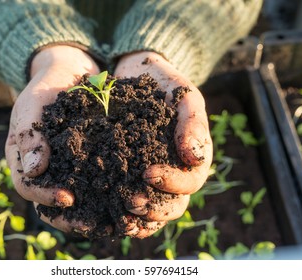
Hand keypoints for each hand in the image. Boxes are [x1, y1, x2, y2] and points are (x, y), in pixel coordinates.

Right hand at [5, 45, 99, 233]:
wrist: (66, 74)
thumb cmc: (44, 88)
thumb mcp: (32, 106)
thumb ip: (29, 136)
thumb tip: (33, 170)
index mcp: (23, 160)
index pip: (28, 187)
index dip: (45, 197)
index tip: (68, 199)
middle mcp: (45, 171)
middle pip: (52, 205)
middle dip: (72, 218)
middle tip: (94, 225)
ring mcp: (67, 169)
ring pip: (77, 200)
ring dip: (95, 214)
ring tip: (117, 222)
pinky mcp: (90, 162)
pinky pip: (98, 182)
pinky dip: (111, 194)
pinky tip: (128, 200)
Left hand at [114, 51, 212, 237]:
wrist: (136, 76)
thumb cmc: (165, 85)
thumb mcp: (184, 95)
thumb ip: (193, 122)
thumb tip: (194, 157)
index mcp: (192, 159)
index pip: (190, 181)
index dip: (173, 183)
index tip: (148, 173)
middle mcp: (175, 175)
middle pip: (173, 206)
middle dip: (154, 209)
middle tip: (131, 202)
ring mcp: (152, 179)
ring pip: (153, 212)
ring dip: (138, 219)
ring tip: (120, 218)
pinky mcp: (129, 177)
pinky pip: (129, 203)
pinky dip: (121, 214)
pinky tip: (106, 215)